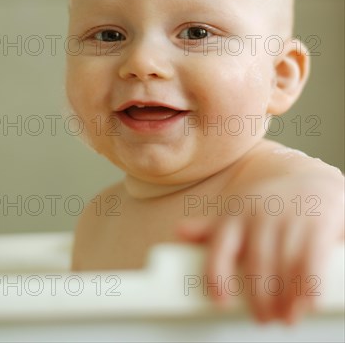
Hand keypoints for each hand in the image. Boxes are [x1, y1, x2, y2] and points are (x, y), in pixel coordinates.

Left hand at [176, 152, 343, 323]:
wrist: (310, 179)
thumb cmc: (268, 203)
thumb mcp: (238, 212)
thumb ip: (210, 228)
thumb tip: (178, 233)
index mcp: (236, 214)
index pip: (221, 245)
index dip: (218, 273)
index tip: (221, 301)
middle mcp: (261, 215)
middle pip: (257, 263)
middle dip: (259, 297)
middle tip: (263, 318)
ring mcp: (290, 218)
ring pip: (285, 265)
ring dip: (285, 299)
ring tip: (284, 317)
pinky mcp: (318, 224)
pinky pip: (312, 261)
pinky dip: (308, 287)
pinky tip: (307, 304)